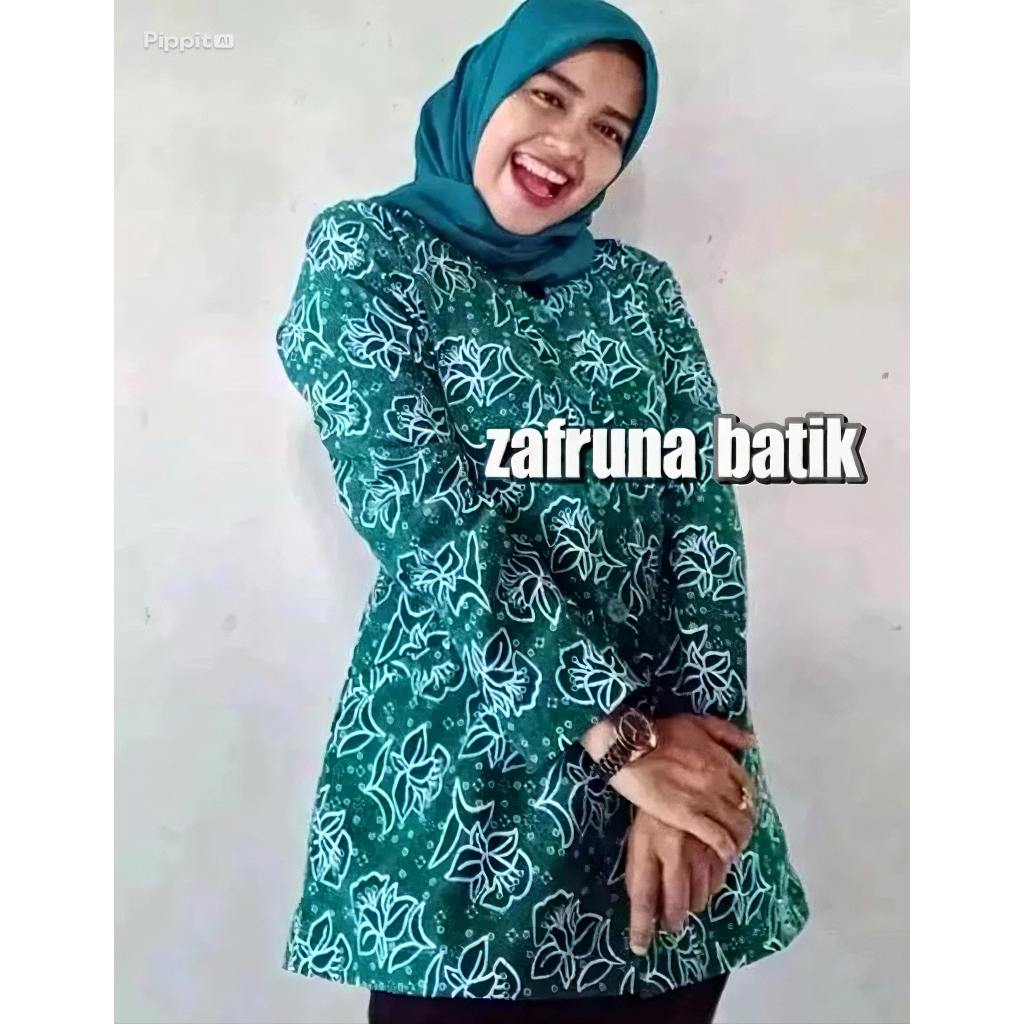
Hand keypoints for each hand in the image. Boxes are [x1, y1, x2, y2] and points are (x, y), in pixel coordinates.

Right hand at [584, 712, 757, 863]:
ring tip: (734, 845)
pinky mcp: (688, 817)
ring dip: (739, 838)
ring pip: (736, 825)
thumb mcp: (694, 722)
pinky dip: (725, 848)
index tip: (741, 808)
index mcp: (721, 759)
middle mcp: (719, 780)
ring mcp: (705, 799)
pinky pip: (718, 838)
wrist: (628, 747)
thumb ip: (725, 731)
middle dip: (744, 821)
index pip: (747, 786)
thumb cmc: (658, 733)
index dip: (747, 800)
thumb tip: (749, 742)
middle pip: (745, 808)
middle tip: (738, 830)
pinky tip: (725, 854)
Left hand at [625, 808, 731, 955]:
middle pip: (676, 904)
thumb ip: (640, 870)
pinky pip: (719, 879)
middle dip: (673, 921)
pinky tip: (702, 880)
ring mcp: (699, 849)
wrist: (677, 769)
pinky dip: (710, 887)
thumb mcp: (637, 837)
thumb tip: (645, 907)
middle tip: (670, 925)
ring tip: (685, 902)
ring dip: (692, 904)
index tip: (640, 948)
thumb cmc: (651, 808)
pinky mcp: (720, 843)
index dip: (641, 926)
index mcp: (647, 848)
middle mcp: (674, 853)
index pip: (642, 897)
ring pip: (701, 896)